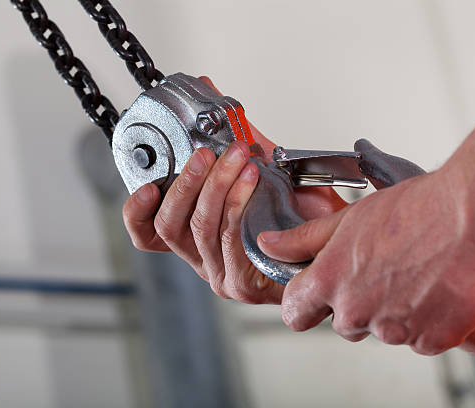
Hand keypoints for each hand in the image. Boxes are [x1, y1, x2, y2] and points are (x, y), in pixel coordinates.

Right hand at [122, 77, 346, 303]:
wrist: (337, 242)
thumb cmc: (299, 213)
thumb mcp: (260, 169)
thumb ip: (234, 138)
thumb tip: (211, 92)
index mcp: (198, 238)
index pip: (149, 234)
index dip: (137, 211)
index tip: (148, 183)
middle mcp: (204, 258)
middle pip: (169, 226)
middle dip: (186, 182)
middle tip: (206, 153)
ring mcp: (222, 274)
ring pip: (200, 227)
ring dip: (217, 186)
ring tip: (238, 158)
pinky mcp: (243, 282)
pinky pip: (229, 236)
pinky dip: (237, 201)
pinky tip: (250, 180)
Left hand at [257, 170, 474, 353]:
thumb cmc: (416, 208)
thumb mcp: (350, 218)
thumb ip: (304, 239)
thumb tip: (268, 245)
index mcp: (330, 281)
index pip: (295, 312)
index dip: (303, 303)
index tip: (314, 294)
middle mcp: (357, 311)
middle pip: (343, 323)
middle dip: (356, 303)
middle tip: (384, 268)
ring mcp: (395, 330)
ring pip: (384, 330)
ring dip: (395, 311)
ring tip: (418, 271)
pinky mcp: (433, 340)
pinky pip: (420, 339)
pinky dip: (428, 321)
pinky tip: (439, 288)